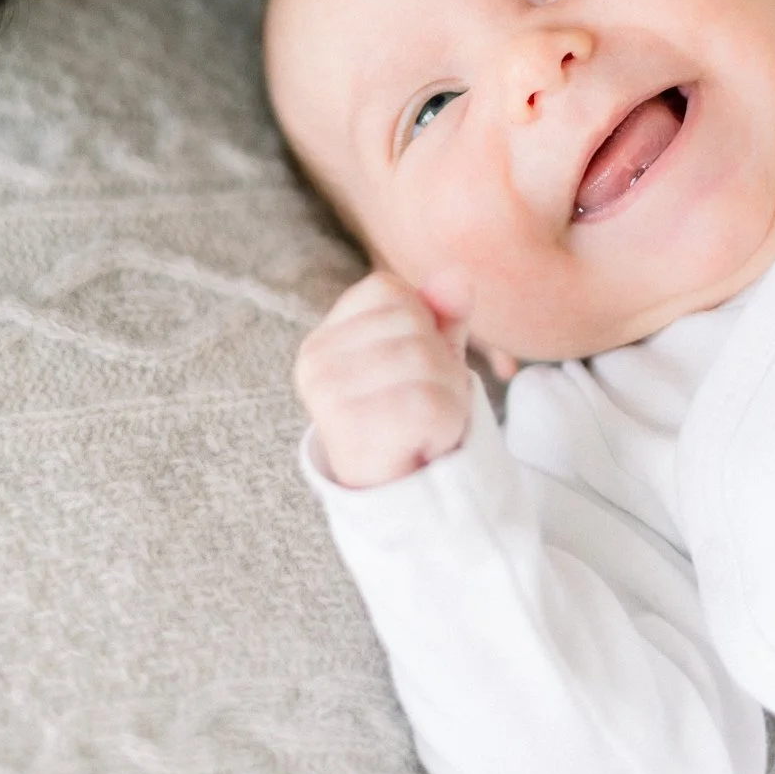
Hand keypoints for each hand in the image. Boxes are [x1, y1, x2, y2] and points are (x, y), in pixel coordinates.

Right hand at [294, 270, 472, 488]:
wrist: (402, 497)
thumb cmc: (410, 417)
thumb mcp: (428, 355)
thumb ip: (442, 313)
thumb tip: (458, 277)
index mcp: (323, 339)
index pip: (390, 290)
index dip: (422, 322)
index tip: (410, 368)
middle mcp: (316, 364)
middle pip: (412, 322)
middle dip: (439, 360)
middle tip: (422, 403)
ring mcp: (332, 398)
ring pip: (426, 359)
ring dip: (448, 392)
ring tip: (425, 423)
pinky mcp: (358, 431)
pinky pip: (432, 401)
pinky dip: (448, 420)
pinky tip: (426, 441)